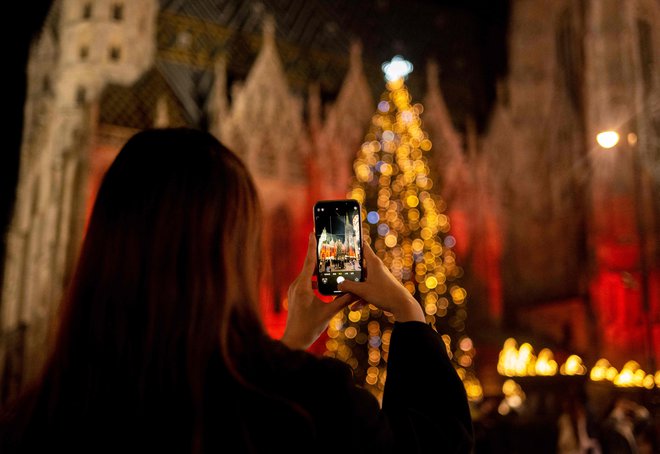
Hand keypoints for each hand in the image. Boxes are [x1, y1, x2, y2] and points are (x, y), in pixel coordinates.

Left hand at [281, 233, 354, 349]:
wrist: (294, 341)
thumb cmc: (309, 327)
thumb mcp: (329, 313)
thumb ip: (343, 300)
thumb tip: (357, 291)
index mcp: (303, 286)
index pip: (309, 261)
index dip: (311, 246)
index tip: (313, 232)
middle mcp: (296, 285)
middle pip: (309, 266)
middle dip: (318, 255)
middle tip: (327, 243)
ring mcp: (295, 290)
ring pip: (308, 274)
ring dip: (318, 269)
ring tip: (329, 261)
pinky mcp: (296, 296)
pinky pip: (306, 282)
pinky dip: (315, 279)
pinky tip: (324, 281)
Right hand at [338, 241, 424, 322]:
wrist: (402, 306)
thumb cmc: (385, 294)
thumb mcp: (363, 290)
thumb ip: (349, 286)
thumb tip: (339, 284)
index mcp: (373, 263)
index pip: (364, 247)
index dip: (356, 242)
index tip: (349, 238)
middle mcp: (377, 268)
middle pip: (360, 266)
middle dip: (349, 271)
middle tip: (338, 270)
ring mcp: (379, 278)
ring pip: (363, 280)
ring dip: (354, 289)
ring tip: (345, 296)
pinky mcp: (381, 288)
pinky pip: (368, 290)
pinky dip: (362, 297)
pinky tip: (355, 307)